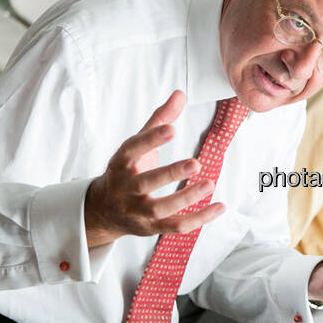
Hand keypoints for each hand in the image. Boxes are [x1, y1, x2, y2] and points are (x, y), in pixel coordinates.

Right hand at [84, 90, 225, 246]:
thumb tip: (180, 94)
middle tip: (195, 162)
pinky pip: (176, 226)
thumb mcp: (134, 146)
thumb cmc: (124, 172)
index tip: (171, 129)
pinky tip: (219, 207)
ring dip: (186, 198)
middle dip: (170, 173)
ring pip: (161, 209)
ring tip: (210, 183)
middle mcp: (126, 188)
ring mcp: (138, 211)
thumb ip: (158, 120)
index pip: (133, 149)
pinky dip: (199, 219)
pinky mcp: (151, 228)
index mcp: (121, 163)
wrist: (102, 211)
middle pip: (146, 183)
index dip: (151, 139)